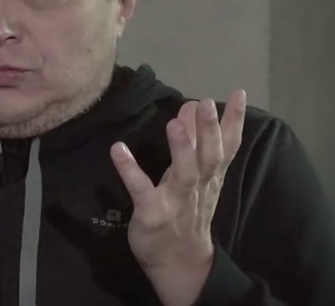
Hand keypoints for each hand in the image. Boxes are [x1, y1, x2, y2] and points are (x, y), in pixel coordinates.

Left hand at [110, 89, 245, 305]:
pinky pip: (141, 190)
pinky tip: (118, 149)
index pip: (227, 146)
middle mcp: (197, 187)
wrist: (180, 263)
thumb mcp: (196, 178)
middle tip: (205, 103)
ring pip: (185, 174)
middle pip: (209, 157)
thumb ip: (196, 143)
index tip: (237, 92)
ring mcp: (176, 201)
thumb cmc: (186, 212)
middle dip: (209, 131)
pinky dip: (130, 170)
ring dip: (182, 149)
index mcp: (209, 177)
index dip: (234, 121)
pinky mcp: (152, 214)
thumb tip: (192, 107)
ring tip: (174, 123)